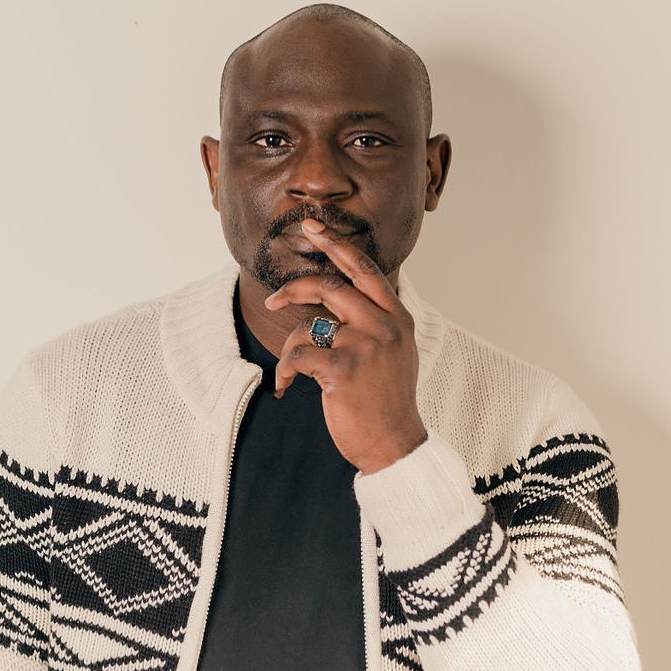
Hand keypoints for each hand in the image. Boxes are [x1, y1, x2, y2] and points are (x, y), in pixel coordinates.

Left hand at [263, 219, 427, 473]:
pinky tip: (286, 387)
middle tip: (273, 301)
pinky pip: (297, 355)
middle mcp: (385, 325)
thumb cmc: (386, 402)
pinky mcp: (343, 369)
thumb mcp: (394, 353)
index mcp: (398, 317)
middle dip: (294, 289)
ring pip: (308, 324)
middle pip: (329, 286)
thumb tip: (339, 299)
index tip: (312, 226)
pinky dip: (284, 370)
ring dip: (289, 348)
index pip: (364, 269)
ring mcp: (365, 345)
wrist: (394, 444)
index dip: (335, 244)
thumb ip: (375, 322)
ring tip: (289, 371)